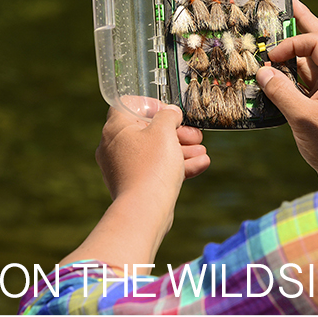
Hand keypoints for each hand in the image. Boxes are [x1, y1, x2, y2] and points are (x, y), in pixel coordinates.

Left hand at [59, 106, 209, 266]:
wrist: (144, 211)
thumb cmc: (151, 166)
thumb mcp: (164, 131)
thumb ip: (168, 115)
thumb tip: (170, 112)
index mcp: (116, 128)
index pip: (128, 106)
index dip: (151, 105)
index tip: (170, 111)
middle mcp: (115, 147)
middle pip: (147, 131)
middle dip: (176, 132)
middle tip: (195, 134)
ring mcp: (124, 168)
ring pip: (155, 152)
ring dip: (180, 150)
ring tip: (202, 151)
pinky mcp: (134, 186)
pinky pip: (156, 170)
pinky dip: (176, 166)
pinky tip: (200, 164)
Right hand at [255, 0, 317, 186]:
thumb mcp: (302, 118)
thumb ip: (281, 91)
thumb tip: (263, 72)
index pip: (317, 43)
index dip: (293, 43)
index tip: (271, 57)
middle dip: (305, 23)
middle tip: (288, 3)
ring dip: (299, 49)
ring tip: (279, 33)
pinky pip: (313, 79)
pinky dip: (297, 72)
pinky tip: (280, 70)